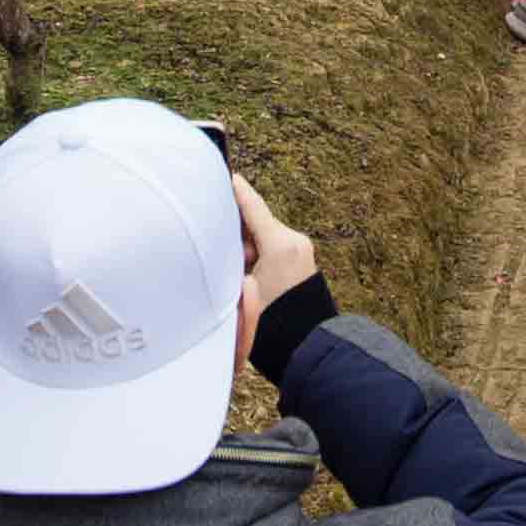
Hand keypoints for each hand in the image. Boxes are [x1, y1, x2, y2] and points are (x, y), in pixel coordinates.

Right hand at [232, 175, 317, 368]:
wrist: (309, 348)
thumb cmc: (272, 324)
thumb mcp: (241, 289)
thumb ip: (232, 262)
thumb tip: (230, 249)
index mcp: (280, 243)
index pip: (253, 207)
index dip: (237, 191)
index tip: (228, 177)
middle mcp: (294, 243)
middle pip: (257, 225)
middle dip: (237, 233)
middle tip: (216, 244)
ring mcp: (301, 254)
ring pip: (265, 240)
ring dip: (248, 250)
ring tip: (233, 271)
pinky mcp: (303, 267)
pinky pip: (275, 253)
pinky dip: (260, 258)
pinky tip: (247, 277)